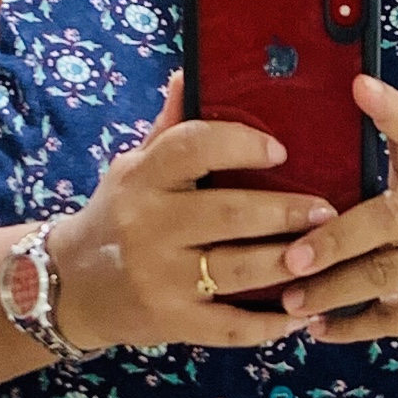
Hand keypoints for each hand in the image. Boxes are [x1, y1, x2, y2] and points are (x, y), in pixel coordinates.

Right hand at [50, 73, 337, 351]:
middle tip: (327, 210)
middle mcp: (148, 225)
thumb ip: (171, 128)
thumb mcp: (132, 166)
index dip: (241, 144)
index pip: (192, 147)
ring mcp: (160, 278)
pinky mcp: (172, 321)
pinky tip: (301, 315)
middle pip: (229, 212)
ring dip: (289, 263)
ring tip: (326, 256)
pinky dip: (271, 325)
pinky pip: (230, 327)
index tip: (280, 150)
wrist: (70, 285)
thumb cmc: (116, 215)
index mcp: (142, 177)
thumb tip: (192, 71)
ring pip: (238, 270)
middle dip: (286, 212)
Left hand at [274, 76, 397, 362]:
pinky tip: (318, 329)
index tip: (360, 84)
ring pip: (384, 273)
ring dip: (331, 290)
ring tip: (292, 300)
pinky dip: (349, 326)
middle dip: (333, 240)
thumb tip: (293, 193)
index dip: (390, 110)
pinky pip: (389, 319)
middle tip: (289, 258)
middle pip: (387, 218)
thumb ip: (377, 196)